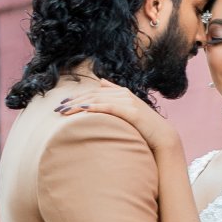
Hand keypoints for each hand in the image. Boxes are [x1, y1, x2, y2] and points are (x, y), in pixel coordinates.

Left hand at [56, 80, 180, 156]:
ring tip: (64, 112)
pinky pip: (109, 107)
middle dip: (74, 101)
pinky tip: (82, 110)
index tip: (62, 105)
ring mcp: (129, 101)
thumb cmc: (144, 128)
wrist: (163, 138)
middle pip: (93, 94)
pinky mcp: (132, 111)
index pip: (94, 91)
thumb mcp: (128, 111)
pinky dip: (94, 107)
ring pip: (98, 99)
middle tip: (57, 110)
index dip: (77, 96)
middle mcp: (124, 94)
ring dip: (78, 105)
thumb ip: (116, 97)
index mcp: (121, 93)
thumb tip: (102, 83)